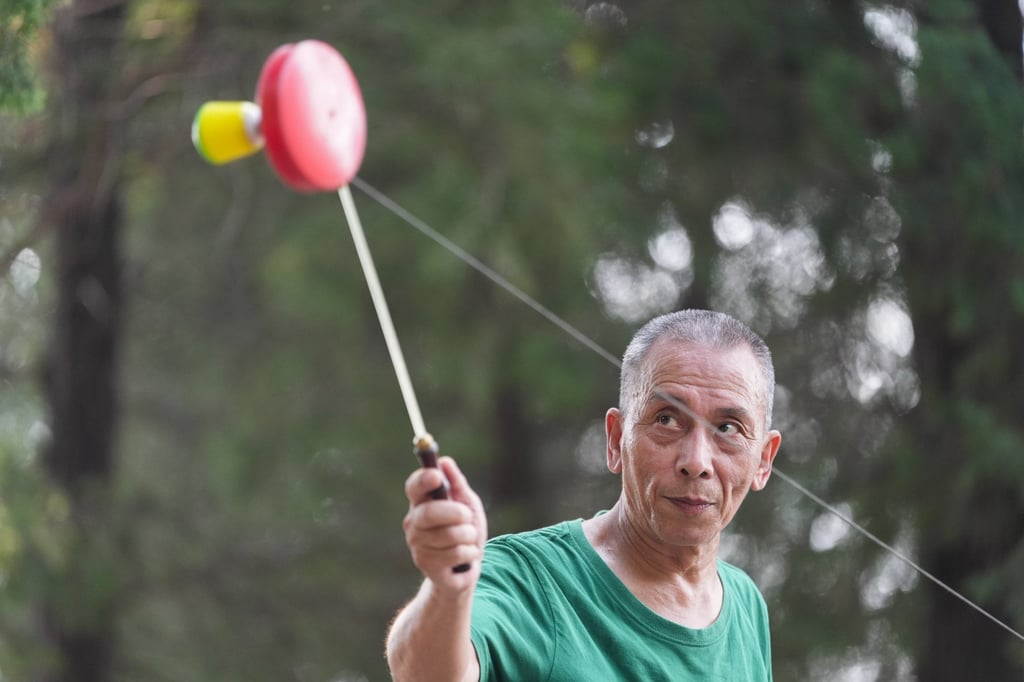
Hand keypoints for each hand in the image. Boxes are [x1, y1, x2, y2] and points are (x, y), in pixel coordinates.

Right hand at [403, 456, 486, 592]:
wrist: (465, 568)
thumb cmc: (464, 530)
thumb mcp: (467, 503)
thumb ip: (457, 484)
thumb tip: (445, 462)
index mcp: (421, 503)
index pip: (413, 488)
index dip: (423, 480)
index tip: (436, 476)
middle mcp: (413, 523)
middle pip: (430, 513)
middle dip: (456, 513)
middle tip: (466, 515)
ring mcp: (418, 546)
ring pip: (450, 535)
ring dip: (469, 535)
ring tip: (468, 538)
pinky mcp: (427, 567)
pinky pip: (457, 554)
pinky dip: (470, 552)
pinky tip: (465, 556)